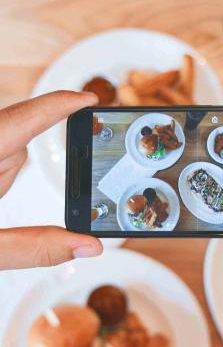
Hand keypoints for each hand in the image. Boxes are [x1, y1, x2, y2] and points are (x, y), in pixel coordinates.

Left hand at [0, 91, 102, 269]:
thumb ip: (33, 248)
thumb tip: (87, 244)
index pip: (19, 122)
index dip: (58, 106)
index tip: (88, 98)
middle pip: (14, 141)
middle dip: (16, 169)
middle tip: (1, 202)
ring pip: (7, 153)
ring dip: (5, 179)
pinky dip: (0, 179)